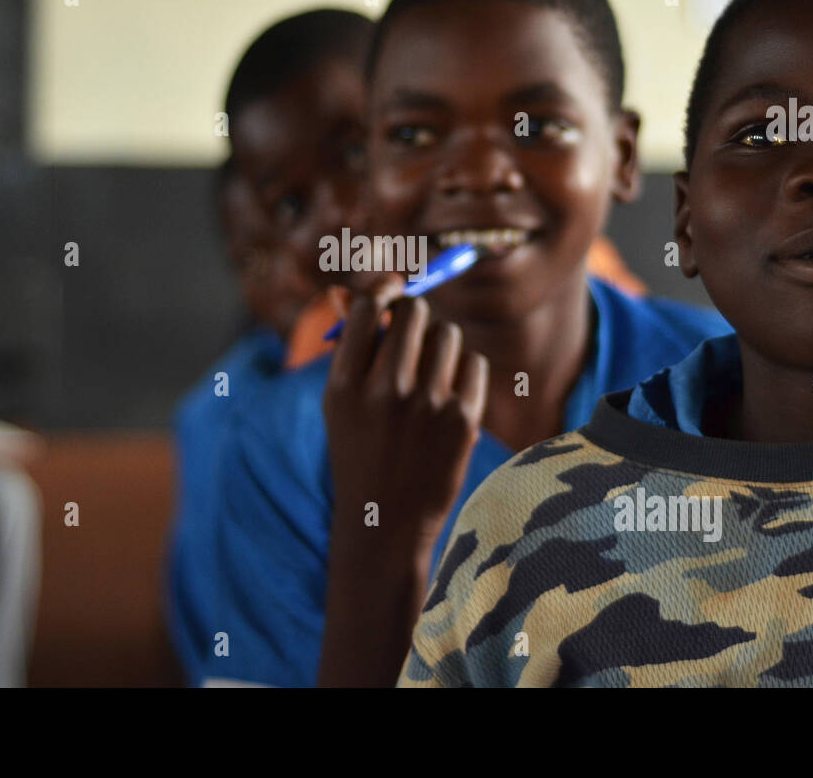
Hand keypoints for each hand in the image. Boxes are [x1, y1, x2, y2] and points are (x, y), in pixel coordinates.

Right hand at [322, 275, 488, 554]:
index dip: (383, 290)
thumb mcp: (339, 403)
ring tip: (428, 374)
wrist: (386, 522)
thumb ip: (348, 347)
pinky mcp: (463, 420)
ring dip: (439, 345)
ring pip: (447, 334)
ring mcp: (427, 405)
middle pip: (414, 311)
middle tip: (411, 334)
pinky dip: (463, 372)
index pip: (368, 305)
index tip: (390, 293)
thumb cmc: (360, 451)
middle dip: (414, 316)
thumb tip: (347, 290)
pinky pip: (473, 362)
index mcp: (345, 384)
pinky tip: (448, 396)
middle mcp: (385, 391)